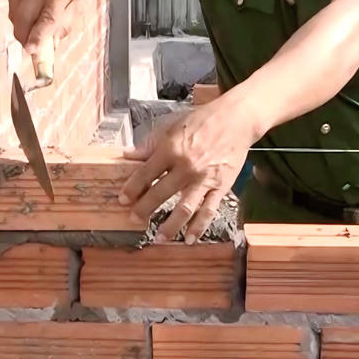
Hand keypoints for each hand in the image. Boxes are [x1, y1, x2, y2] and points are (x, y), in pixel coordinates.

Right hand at [7, 0, 88, 54]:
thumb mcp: (80, 0)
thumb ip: (66, 22)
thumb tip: (51, 44)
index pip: (46, 18)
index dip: (37, 37)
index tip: (31, 51)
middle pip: (24, 20)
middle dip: (26, 38)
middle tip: (32, 46)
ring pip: (15, 15)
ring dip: (22, 27)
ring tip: (33, 26)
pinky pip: (11, 5)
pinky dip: (18, 14)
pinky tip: (29, 10)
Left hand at [118, 97, 261, 242]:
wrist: (235, 119)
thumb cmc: (201, 120)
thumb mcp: (171, 125)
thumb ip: (149, 143)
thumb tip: (127, 155)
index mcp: (171, 149)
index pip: (145, 174)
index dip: (132, 188)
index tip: (122, 200)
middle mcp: (186, 166)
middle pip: (160, 193)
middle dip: (144, 209)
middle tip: (134, 219)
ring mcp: (204, 179)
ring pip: (184, 208)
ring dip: (170, 226)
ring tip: (158, 238)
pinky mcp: (221, 186)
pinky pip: (208, 210)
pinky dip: (199, 227)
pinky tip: (190, 239)